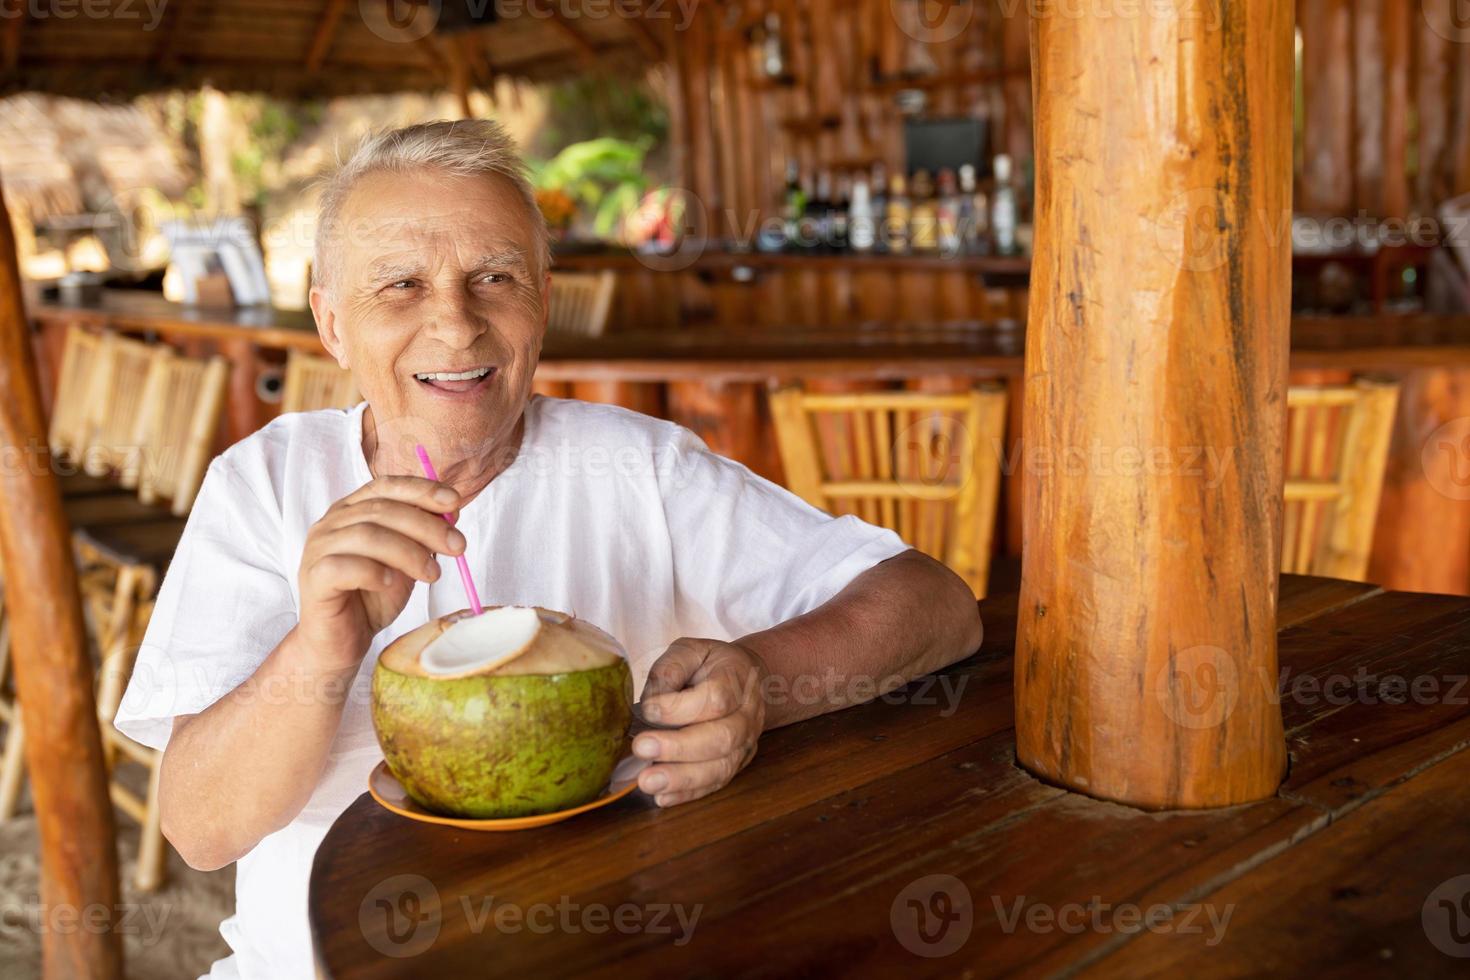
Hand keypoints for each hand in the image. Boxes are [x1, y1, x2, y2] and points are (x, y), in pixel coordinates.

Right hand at [296, 476, 464, 670]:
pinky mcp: (314, 577)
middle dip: (427, 525)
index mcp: (352, 510)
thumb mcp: (407, 561)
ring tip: (432, 574)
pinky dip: (374, 572)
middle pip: (382, 510)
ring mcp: (318, 548)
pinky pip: (345, 566)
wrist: (341, 641)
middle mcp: (331, 523)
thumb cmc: (372, 598)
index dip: (421, 490)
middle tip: (458, 546)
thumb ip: (423, 535)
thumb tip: (452, 511)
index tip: (454, 501)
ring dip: (409, 552)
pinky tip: (391, 583)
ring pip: (367, 535)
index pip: (386, 486)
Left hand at [633, 638, 768, 806]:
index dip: (681, 707)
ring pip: (720, 767)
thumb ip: (671, 668)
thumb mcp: (690, 650)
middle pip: (721, 738)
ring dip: (682, 778)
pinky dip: (688, 794)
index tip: (648, 709)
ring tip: (647, 782)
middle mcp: (746, 716)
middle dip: (679, 748)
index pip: (715, 698)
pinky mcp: (735, 765)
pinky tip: (662, 797)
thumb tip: (653, 702)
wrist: (745, 680)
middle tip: (641, 748)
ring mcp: (744, 745)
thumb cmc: (709, 665)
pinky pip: (715, 784)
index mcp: (736, 681)